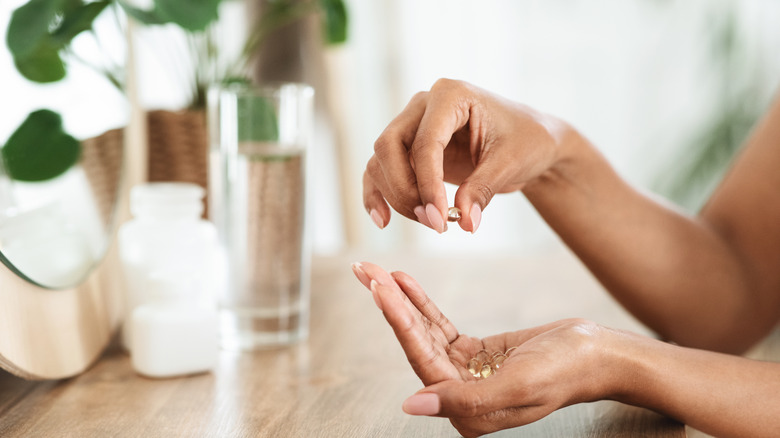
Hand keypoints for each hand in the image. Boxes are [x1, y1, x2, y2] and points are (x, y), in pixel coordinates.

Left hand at [351, 261, 620, 436]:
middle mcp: (460, 396)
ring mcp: (466, 374)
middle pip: (415, 344)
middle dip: (389, 306)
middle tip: (365, 271)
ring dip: (401, 301)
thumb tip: (411, 404)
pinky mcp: (475, 354)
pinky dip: (422, 304)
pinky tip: (405, 283)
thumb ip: (464, 399)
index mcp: (466, 412)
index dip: (397, 321)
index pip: (421, 360)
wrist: (598, 355)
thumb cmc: (566, 372)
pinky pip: (440, 326)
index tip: (377, 287)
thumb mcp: (518, 385)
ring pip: (423, 333)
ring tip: (378, 270)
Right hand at [364, 78, 574, 232]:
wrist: (531, 142)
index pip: (425, 142)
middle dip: (405, 190)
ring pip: (381, 161)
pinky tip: (383, 220)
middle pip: (389, 147)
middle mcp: (423, 105)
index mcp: (451, 95)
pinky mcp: (408, 149)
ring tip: (431, 223)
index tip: (440, 218)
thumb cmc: (526, 141)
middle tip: (434, 223)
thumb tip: (465, 223)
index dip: (428, 184)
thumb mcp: (511, 163)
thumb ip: (483, 189)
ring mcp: (412, 125)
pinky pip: (381, 170)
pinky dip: (378, 194)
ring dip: (397, 197)